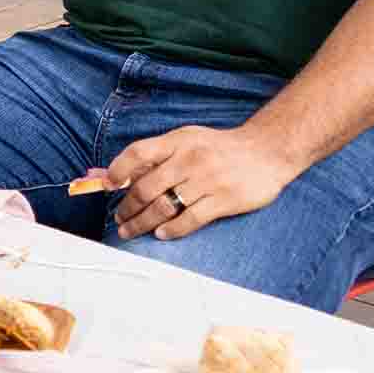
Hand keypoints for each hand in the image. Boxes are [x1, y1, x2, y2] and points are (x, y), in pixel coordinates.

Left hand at [101, 121, 300, 241]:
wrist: (266, 151)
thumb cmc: (219, 148)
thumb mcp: (188, 139)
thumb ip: (158, 155)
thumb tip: (123, 175)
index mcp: (178, 141)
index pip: (138, 153)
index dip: (118, 170)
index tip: (107, 185)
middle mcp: (190, 159)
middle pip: (146, 188)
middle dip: (127, 208)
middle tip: (119, 219)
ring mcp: (207, 180)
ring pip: (164, 207)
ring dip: (142, 223)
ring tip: (131, 231)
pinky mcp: (224, 200)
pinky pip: (190, 220)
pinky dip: (171, 230)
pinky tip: (161, 234)